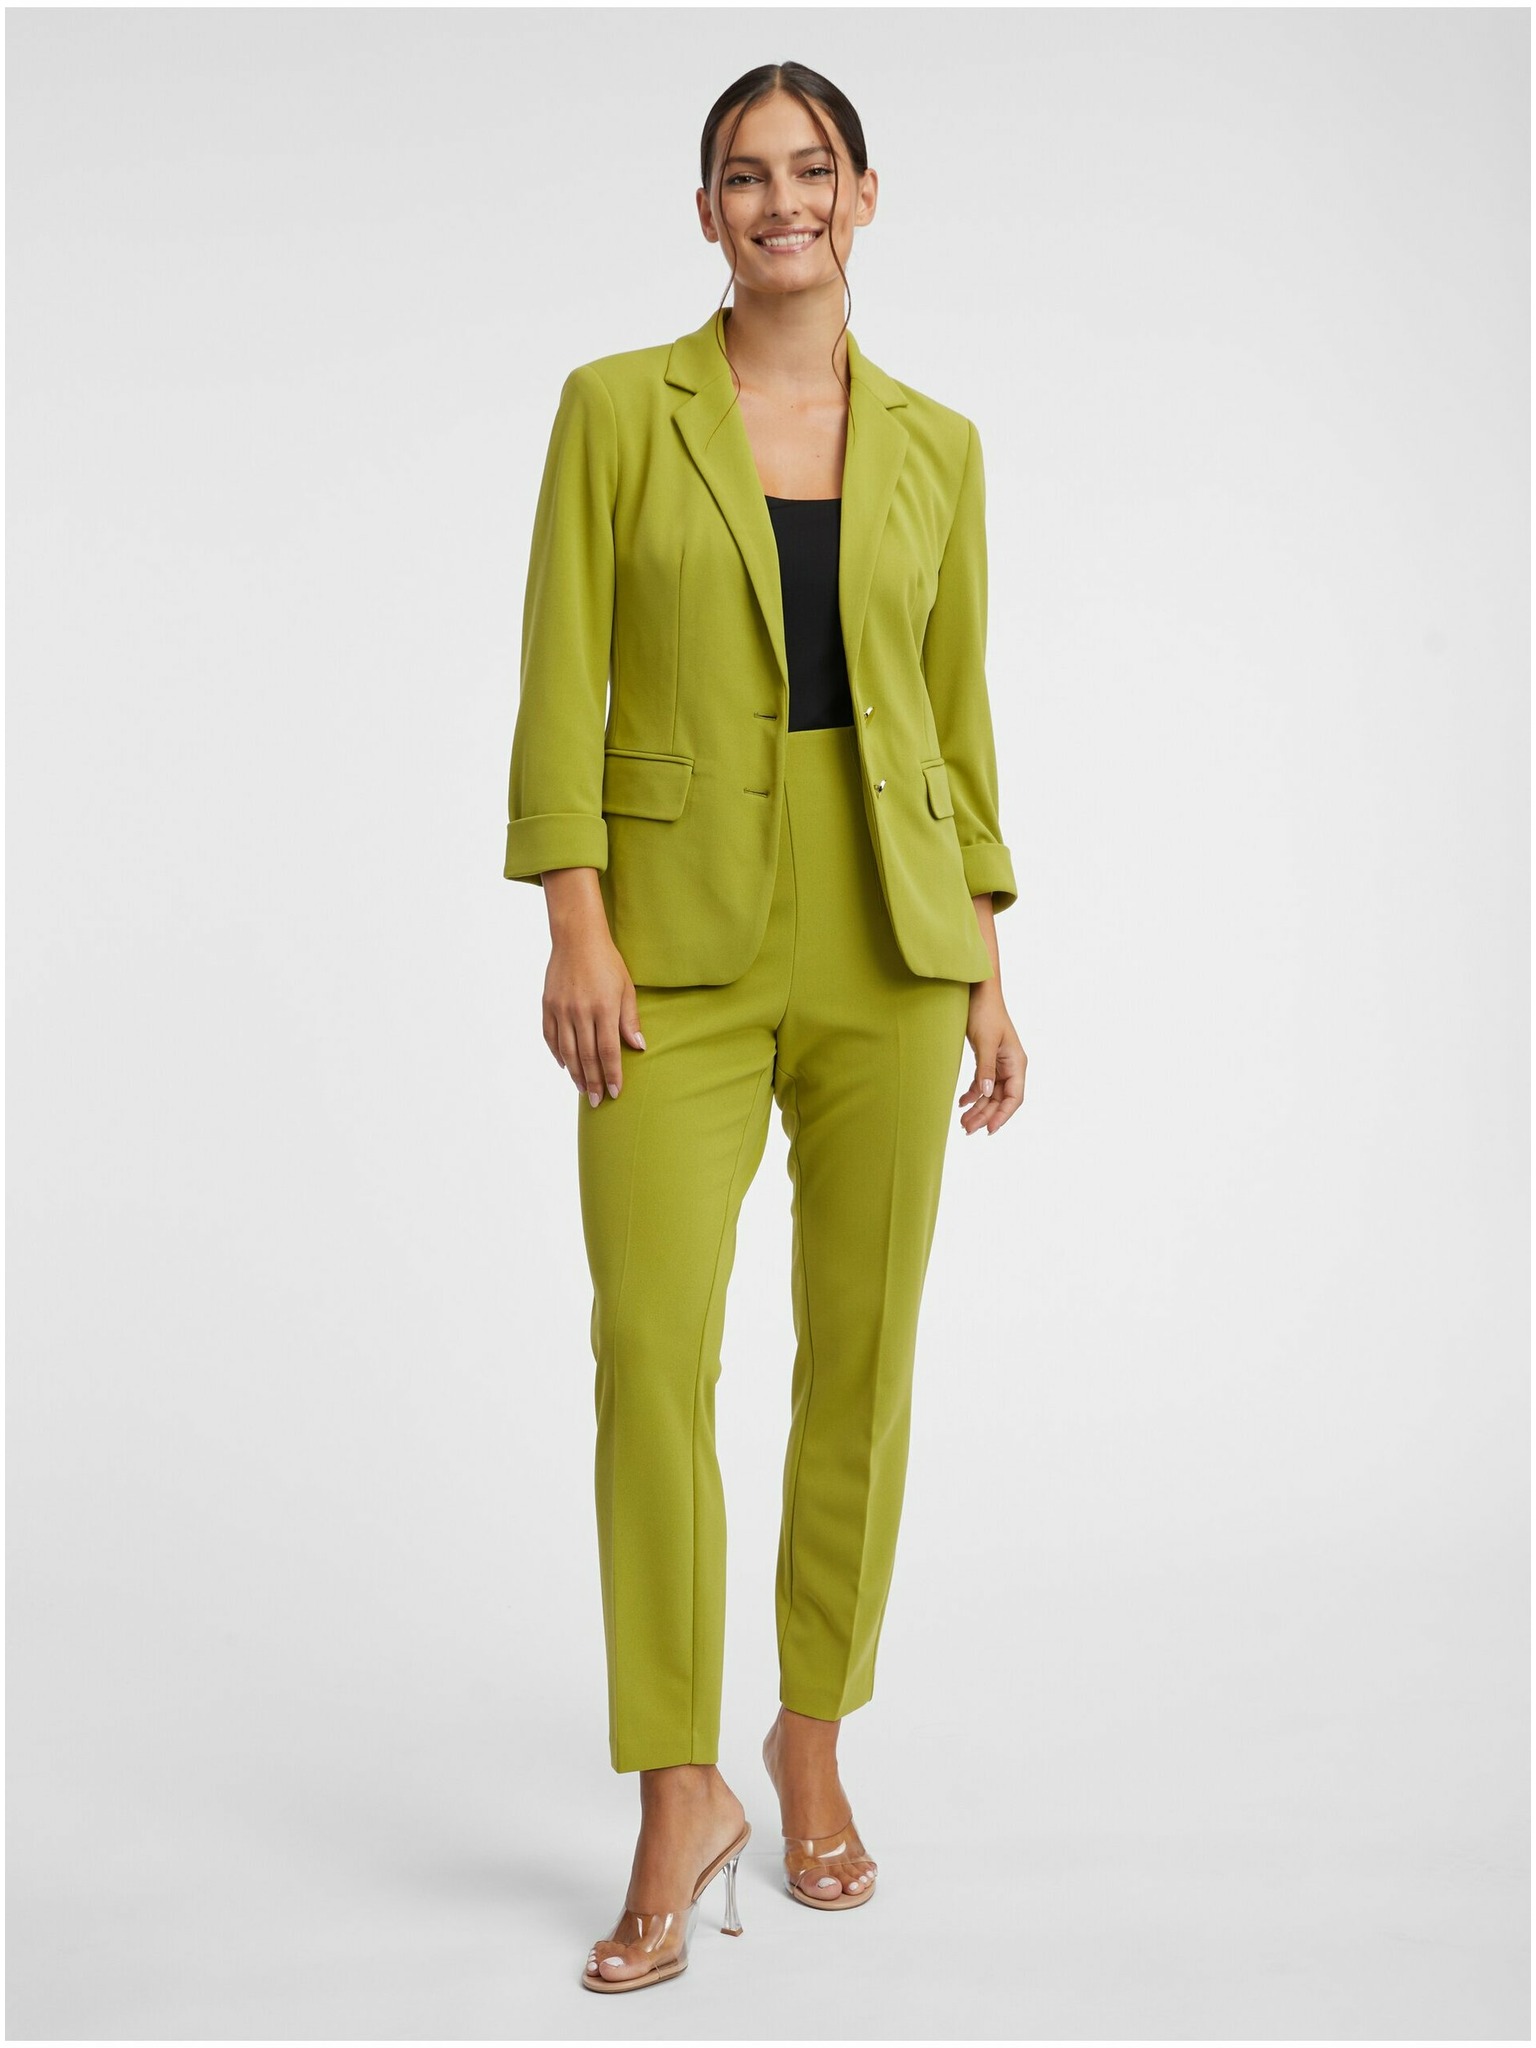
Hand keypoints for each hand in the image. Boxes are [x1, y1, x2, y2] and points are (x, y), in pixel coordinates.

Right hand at [542, 921, 645, 1106]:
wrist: (577, 938)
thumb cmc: (607, 962)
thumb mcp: (626, 988)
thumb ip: (629, 1019)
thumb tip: (638, 1047)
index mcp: (603, 1008)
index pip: (608, 1051)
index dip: (612, 1075)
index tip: (615, 1092)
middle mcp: (580, 1012)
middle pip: (587, 1057)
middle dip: (594, 1082)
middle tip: (598, 1101)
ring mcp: (561, 1009)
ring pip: (567, 1051)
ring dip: (575, 1074)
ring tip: (583, 1090)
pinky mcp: (548, 1005)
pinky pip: (550, 1037)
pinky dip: (557, 1054)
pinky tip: (564, 1065)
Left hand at [958, 982, 1025, 1136]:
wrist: (978, 991)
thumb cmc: (985, 1012)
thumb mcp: (984, 1042)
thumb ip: (985, 1069)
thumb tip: (985, 1095)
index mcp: (1016, 1063)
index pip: (1014, 1097)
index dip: (1003, 1115)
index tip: (989, 1129)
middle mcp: (1010, 1066)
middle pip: (1000, 1099)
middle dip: (985, 1115)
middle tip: (966, 1129)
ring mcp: (999, 1063)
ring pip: (990, 1094)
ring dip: (978, 1108)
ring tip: (962, 1122)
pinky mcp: (987, 1059)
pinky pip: (982, 1083)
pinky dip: (973, 1094)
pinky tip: (962, 1103)